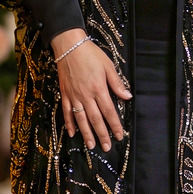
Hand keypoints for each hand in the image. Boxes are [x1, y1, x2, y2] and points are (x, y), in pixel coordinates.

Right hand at [52, 28, 131, 150]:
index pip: (109, 111)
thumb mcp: (108, 66)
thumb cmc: (90, 54)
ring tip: (91, 145)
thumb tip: (127, 96)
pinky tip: (72, 133)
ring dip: (86, 133)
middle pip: (95, 119)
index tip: (119, 135)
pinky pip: (66, 112)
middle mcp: (86, 95)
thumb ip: (117, 83)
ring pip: (81, 119)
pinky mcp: (64, 94)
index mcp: (98, 88)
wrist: (69, 46)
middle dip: (102, 134)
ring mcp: (74, 96)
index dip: (115, 125)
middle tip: (107, 147)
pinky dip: (69, 123)